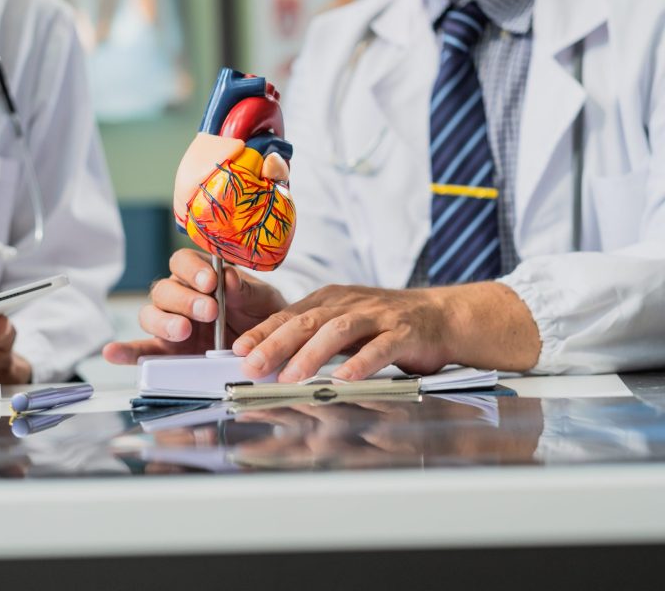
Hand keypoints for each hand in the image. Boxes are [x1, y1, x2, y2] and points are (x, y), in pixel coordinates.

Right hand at [102, 248, 286, 364]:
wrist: (268, 348)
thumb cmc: (262, 315)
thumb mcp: (262, 300)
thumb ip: (246, 290)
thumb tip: (229, 277)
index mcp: (200, 275)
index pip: (183, 262)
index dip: (192, 270)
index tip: (211, 282)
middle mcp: (180, 296)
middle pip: (165, 289)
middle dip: (185, 299)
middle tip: (209, 311)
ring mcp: (170, 324)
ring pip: (150, 315)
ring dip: (164, 322)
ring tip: (183, 331)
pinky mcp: (166, 352)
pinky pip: (141, 350)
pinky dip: (125, 351)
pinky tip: (112, 352)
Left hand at [233, 281, 539, 382]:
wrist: (440, 315)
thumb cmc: (385, 323)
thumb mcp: (343, 322)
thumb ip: (312, 335)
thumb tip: (269, 356)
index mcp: (330, 299)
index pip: (289, 314)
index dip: (263, 332)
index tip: (238, 350)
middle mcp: (350, 303)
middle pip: (307, 321)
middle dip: (276, 343)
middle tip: (251, 365)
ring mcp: (377, 316)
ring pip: (338, 331)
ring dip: (311, 354)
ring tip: (289, 376)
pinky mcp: (404, 332)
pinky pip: (380, 347)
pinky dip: (361, 363)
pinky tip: (345, 380)